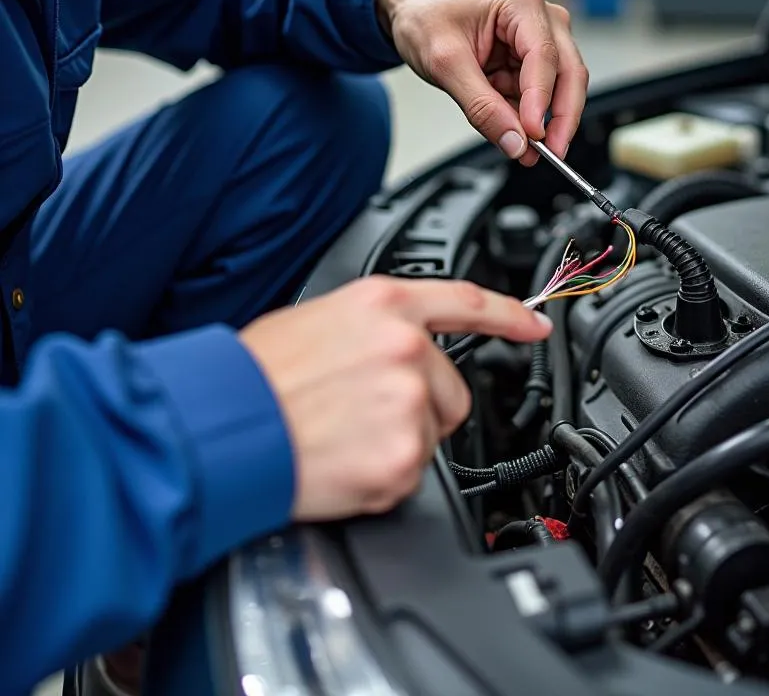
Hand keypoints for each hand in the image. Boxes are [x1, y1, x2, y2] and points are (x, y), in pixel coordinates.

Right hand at [240, 276, 551, 520]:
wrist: (219, 430)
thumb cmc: (252, 378)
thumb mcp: (313, 320)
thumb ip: (371, 330)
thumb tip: (397, 349)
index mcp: (383, 306)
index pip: (466, 302)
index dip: (509, 316)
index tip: (535, 326)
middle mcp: (405, 348)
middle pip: (451, 390)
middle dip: (420, 408)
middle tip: (360, 414)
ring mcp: (408, 403)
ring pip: (432, 435)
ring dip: (399, 443)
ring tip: (343, 436)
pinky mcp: (402, 457)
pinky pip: (410, 476)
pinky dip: (380, 479)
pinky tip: (341, 463)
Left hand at [377, 0, 588, 165]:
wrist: (414, 3)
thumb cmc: (426, 13)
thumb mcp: (445, 63)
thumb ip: (481, 106)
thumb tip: (514, 141)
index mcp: (521, 3)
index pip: (545, 58)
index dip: (542, 101)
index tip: (533, 136)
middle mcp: (541, 17)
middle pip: (568, 73)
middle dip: (560, 117)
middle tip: (550, 153)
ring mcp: (540, 37)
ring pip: (558, 88)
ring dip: (538, 119)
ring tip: (515, 142)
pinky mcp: (531, 58)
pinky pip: (538, 95)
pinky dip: (524, 114)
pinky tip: (506, 123)